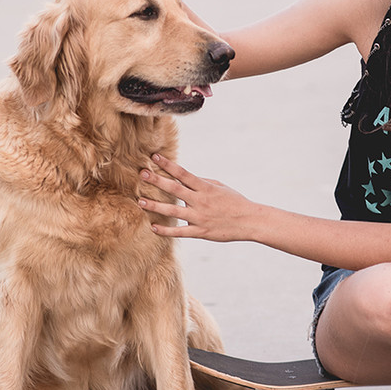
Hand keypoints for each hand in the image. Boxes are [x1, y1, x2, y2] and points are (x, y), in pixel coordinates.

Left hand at [138, 155, 254, 241]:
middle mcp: (201, 201)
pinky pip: (180, 232)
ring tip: (140, 201)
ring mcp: (200, 217)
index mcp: (206, 188)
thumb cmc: (235, 202)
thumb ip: (202, 182)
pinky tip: (153, 227)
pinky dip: (166, 231)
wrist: (250, 221)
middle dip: (157, 181)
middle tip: (142, 174)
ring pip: (173, 211)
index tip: (155, 157)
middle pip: (175, 189)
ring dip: (155, 206)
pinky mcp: (201, 232)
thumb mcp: (220, 187)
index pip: (183, 174)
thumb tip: (185, 178)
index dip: (168, 165)